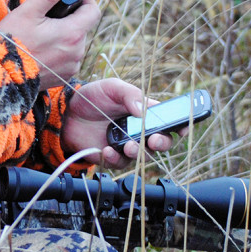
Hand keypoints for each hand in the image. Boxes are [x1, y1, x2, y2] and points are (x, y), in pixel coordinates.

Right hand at [0, 0, 100, 89]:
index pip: (93, 11)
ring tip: (40, 35)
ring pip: (74, 42)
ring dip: (63, 35)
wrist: (1, 75)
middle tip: (45, 17)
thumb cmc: (12, 42)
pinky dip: (58, 51)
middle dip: (67, 18)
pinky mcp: (64, 77)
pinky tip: (40, 50)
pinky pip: (67, 58)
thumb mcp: (29, 12)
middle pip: (81, 26)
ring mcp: (71, 66)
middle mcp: (77, 52)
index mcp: (72, 34)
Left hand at [60, 79, 185, 168]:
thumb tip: (142, 110)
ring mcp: (127, 145)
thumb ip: (129, 94)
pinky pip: (120, 164)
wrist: (66, 113)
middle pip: (161, 142)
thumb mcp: (111, 87)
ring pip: (143, 156)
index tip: (184, 128)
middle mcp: (139, 130)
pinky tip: (107, 150)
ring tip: (129, 146)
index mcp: (144, 112)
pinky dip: (116, 159)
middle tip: (153, 140)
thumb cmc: (92, 97)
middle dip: (162, 143)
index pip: (169, 120)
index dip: (181, 125)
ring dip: (139, 153)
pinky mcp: (112, 156)